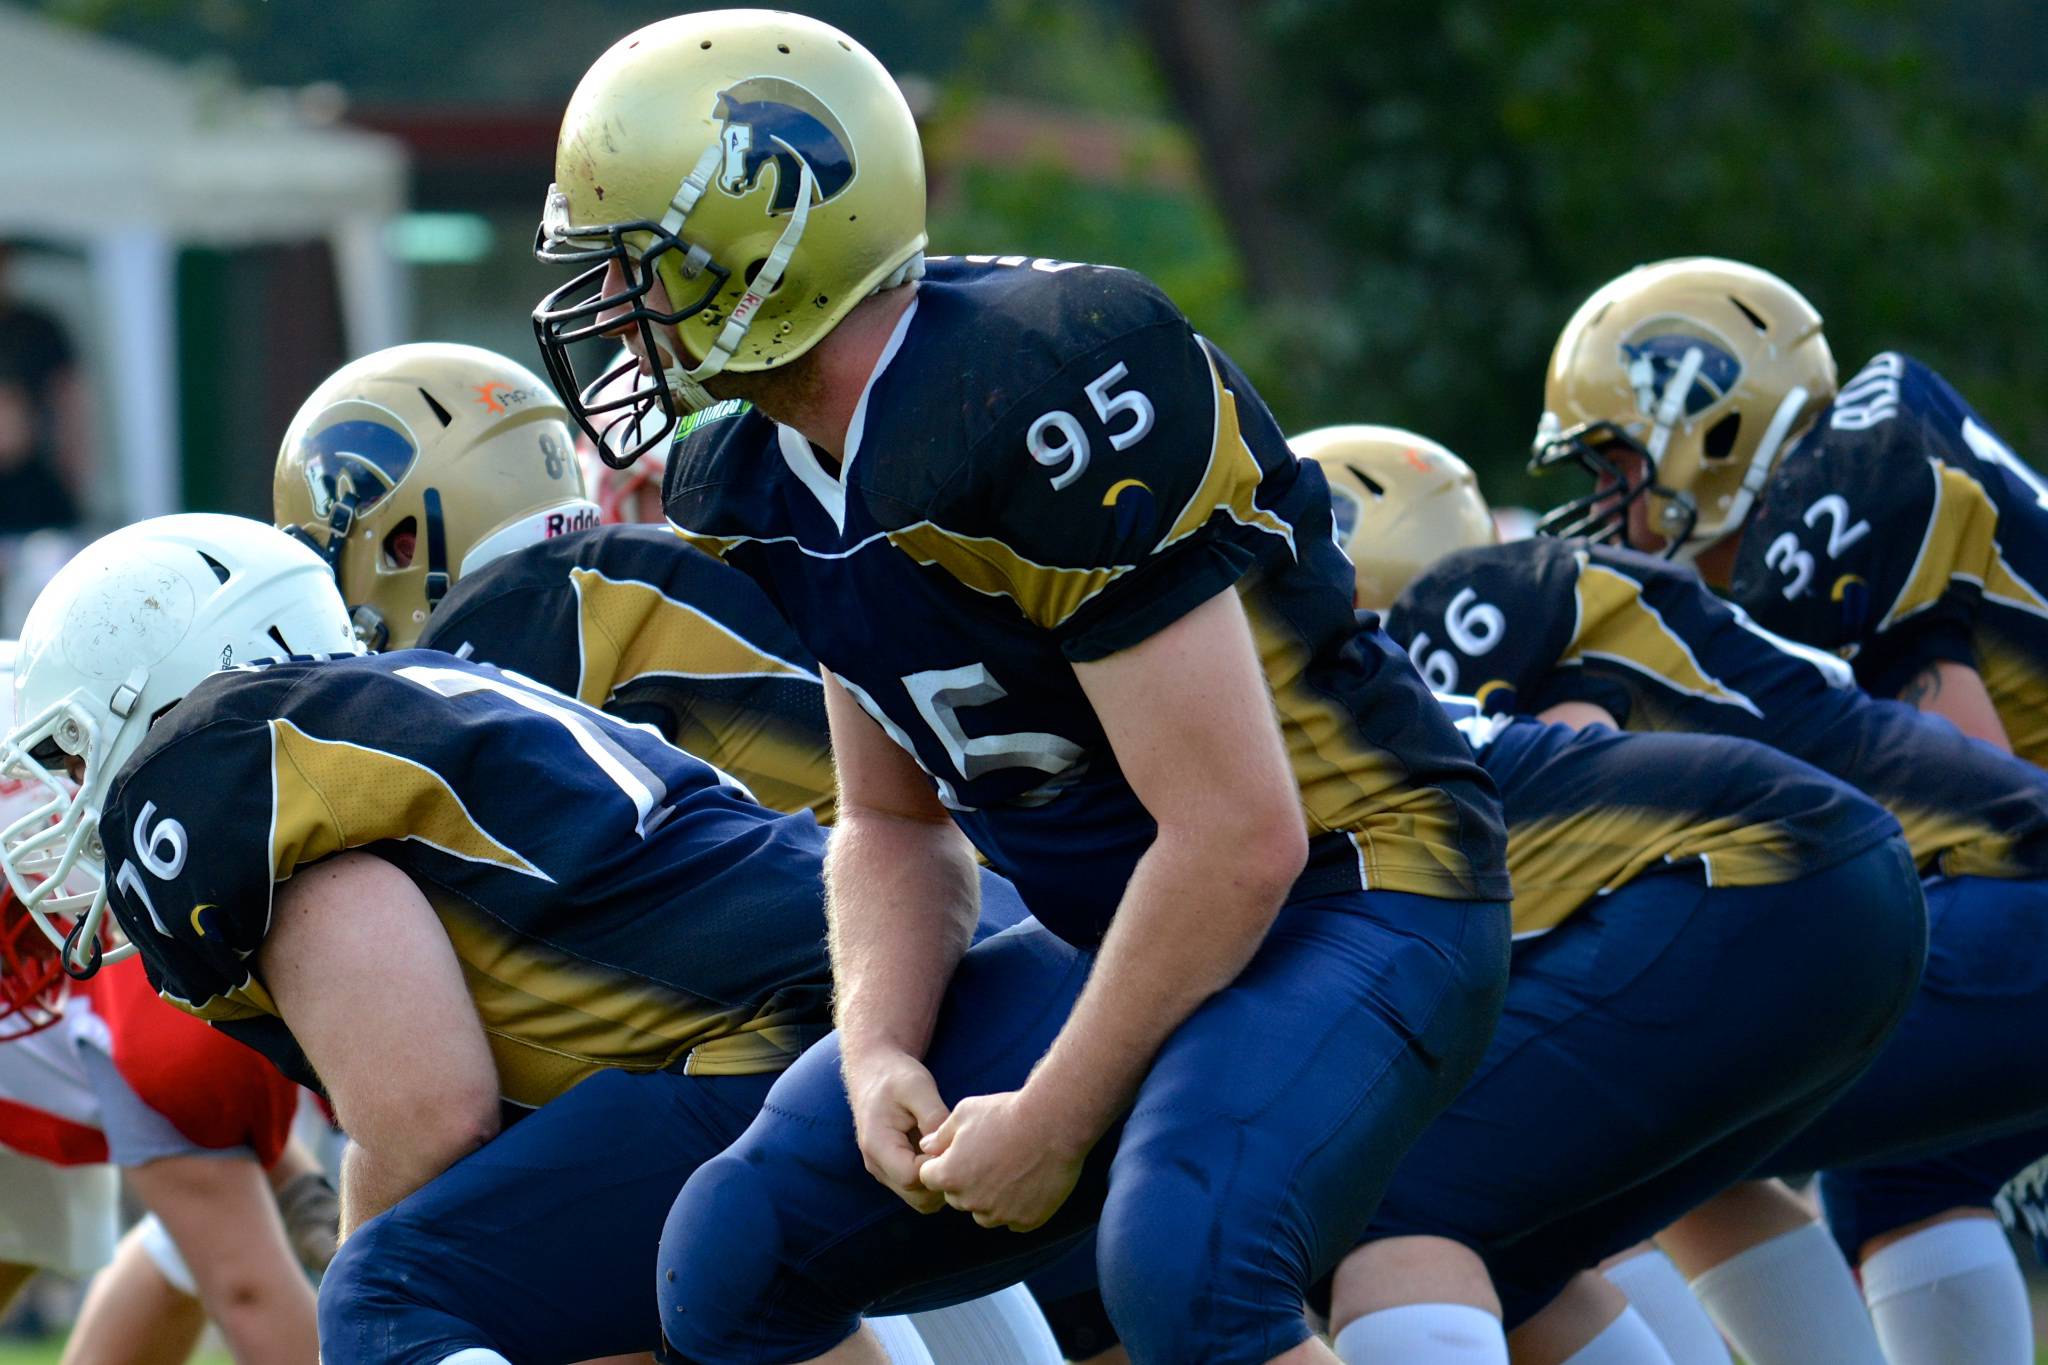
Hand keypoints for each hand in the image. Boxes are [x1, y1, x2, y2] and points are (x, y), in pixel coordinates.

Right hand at [844, 1047, 949, 1211]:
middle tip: (961, 1154)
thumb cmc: (896, 1076)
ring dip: (940, 1183)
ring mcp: (884, 1170)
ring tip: (953, 1152)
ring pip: (919, 1199)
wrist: (874, 1071)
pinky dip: (934, 1179)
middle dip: (943, 1182)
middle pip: (917, 1198)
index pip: (912, 1179)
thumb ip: (934, 1116)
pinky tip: (944, 1154)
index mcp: (878, 1146)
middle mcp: (877, 1165)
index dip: (939, 1168)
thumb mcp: (918, 1087)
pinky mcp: (893, 1169)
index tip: (953, 1146)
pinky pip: (917, 1189)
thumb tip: (950, 1146)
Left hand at [916, 1089, 1088, 1231]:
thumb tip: (926, 1147)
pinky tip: (1028, 1183)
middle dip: (965, 1181)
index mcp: (950, 1176)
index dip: (943, 1162)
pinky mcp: (1027, 1221)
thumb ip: (940, 1134)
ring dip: (990, 1199)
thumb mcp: (965, 1112)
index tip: (961, 1150)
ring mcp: (1000, 1214)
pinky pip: (1013, 1220)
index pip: (930, 1178)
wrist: (1054, 1123)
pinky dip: (1017, 1207)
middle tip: (989, 1157)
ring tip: (1009, 1171)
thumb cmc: (1007, 1113)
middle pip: (957, 1198)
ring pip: (985, 1214)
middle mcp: (971, 1201)